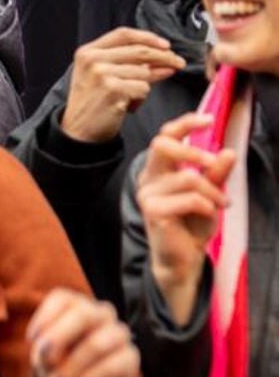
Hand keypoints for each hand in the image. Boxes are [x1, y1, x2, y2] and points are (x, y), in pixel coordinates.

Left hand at [28, 289, 140, 376]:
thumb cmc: (56, 363)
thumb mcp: (43, 355)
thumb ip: (45, 351)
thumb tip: (51, 358)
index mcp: (75, 305)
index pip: (62, 299)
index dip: (44, 318)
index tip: (31, 339)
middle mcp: (100, 314)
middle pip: (83, 315)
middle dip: (59, 338)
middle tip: (46, 361)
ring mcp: (118, 334)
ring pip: (98, 344)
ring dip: (73, 367)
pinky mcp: (129, 358)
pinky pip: (114, 367)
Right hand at [59, 28, 186, 143]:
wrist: (78, 131)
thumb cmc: (92, 103)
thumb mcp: (101, 75)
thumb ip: (127, 63)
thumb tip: (165, 60)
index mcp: (88, 52)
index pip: (124, 34)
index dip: (149, 37)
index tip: (165, 45)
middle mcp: (93, 60)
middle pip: (140, 51)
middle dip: (165, 57)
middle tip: (178, 64)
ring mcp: (101, 74)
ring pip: (144, 72)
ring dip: (145, 85)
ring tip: (130, 97)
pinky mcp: (112, 90)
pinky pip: (143, 88)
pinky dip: (140, 99)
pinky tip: (127, 106)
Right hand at [137, 111, 234, 324]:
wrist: (183, 257)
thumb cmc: (192, 224)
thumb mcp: (210, 193)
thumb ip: (216, 173)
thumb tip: (229, 152)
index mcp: (159, 170)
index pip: (165, 136)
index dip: (184, 124)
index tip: (208, 119)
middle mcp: (148, 178)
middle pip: (163, 145)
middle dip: (193, 152)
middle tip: (214, 163)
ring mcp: (147, 194)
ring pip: (188, 178)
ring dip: (212, 192)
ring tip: (220, 204)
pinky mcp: (153, 211)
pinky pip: (189, 198)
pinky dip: (206, 205)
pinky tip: (208, 214)